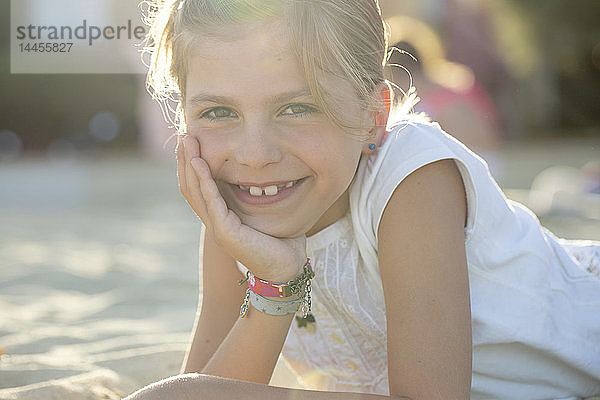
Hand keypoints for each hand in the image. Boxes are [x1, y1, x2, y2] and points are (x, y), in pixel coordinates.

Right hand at [176, 135, 306, 281]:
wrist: (287, 268)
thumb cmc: (280, 241)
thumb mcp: (263, 212)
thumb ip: (256, 195)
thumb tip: (262, 173)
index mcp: (220, 217)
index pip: (198, 187)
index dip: (192, 164)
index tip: (192, 141)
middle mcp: (214, 222)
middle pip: (190, 187)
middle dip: (185, 160)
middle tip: (184, 135)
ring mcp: (217, 228)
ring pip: (195, 192)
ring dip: (190, 164)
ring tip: (187, 142)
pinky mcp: (226, 232)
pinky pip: (211, 201)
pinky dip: (205, 180)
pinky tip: (201, 163)